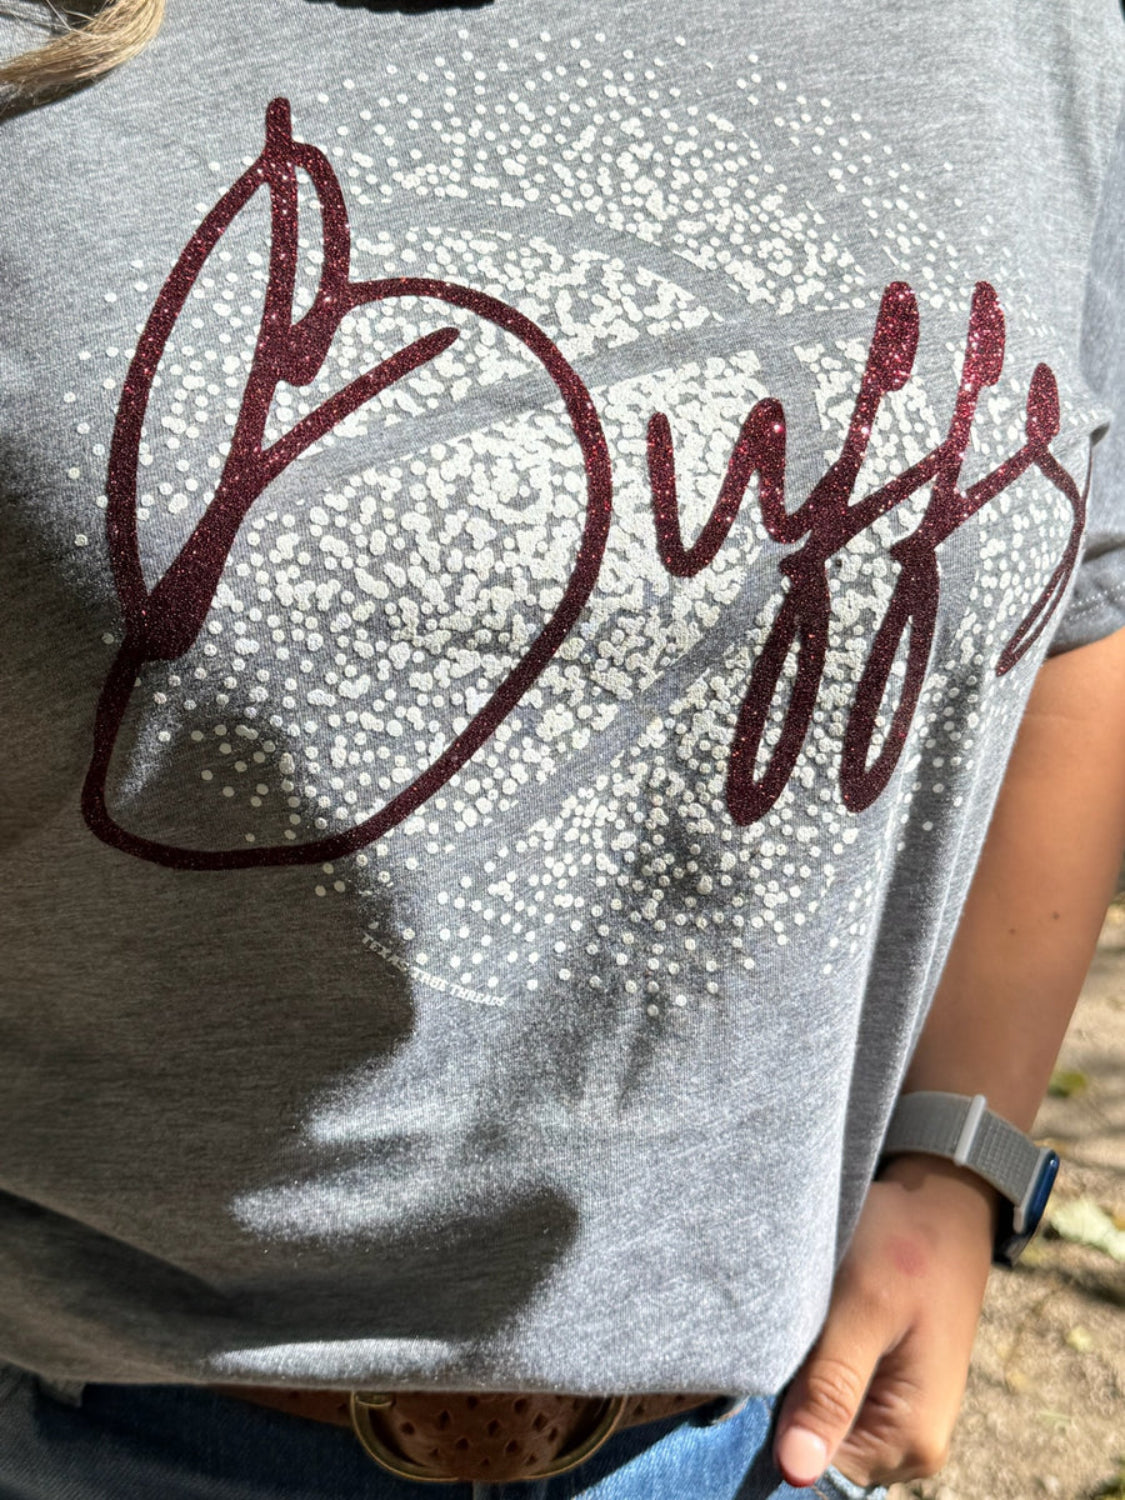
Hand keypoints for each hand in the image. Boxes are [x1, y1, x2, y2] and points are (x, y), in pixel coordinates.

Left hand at [772, 1154, 999, 1488]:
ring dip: (797, 1387)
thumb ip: (830, 1388)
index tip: (750, 1383)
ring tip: (795, 1330)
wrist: (943, 1201)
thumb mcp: (861, 1308)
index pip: (818, 1475)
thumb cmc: (905, 1245)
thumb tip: (796, 1473)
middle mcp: (911, 1446)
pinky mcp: (888, 1389)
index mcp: (910, 1441)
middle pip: (820, 1453)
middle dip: (784, 1409)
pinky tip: (808, 1331)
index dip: (773, 1434)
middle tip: (772, 1343)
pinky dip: (812, 1370)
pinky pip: (835, 1401)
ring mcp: (900, 1419)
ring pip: (822, 1426)